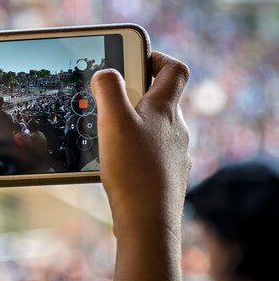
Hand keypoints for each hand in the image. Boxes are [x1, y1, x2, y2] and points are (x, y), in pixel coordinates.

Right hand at [91, 51, 190, 280]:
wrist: (148, 222)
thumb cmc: (133, 170)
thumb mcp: (114, 121)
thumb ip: (108, 89)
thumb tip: (105, 73)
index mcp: (165, 109)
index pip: (174, 69)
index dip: (156, 58)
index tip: (133, 60)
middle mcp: (175, 129)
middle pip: (160, 97)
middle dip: (134, 93)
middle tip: (108, 99)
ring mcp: (173, 153)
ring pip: (152, 126)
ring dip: (131, 122)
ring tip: (105, 132)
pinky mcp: (164, 174)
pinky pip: (149, 151)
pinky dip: (132, 148)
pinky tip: (113, 161)